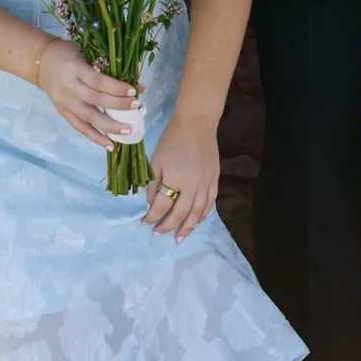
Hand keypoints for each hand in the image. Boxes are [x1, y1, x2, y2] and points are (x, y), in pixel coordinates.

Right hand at [30, 30, 141, 145]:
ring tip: (126, 131)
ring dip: (109, 127)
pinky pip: (80, 128)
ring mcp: (64, 102)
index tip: (134, 91)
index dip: (116, 88)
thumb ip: (107, 66)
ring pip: (88, 118)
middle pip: (95, 100)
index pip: (98, 81)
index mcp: (75, 68)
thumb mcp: (86, 52)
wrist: (41, 62)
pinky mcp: (63, 112)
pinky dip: (95, 137)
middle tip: (136, 107)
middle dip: (118, 105)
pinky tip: (110, 144)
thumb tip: (136, 83)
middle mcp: (68, 87)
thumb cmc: (68, 54)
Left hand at [142, 106, 220, 241]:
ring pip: (198, 212)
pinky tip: (196, 222)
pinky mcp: (215, 180)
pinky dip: (203, 215)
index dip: (152, 216)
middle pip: (181, 213)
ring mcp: (206, 183)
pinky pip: (210, 203)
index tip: (145, 222)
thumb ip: (153, 184)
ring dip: (188, 227)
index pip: (163, 205)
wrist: (196, 123)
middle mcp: (193, 185)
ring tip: (179, 237)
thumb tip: (152, 204)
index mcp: (175, 179)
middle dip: (169, 226)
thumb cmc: (172, 139)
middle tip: (158, 233)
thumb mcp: (156, 160)